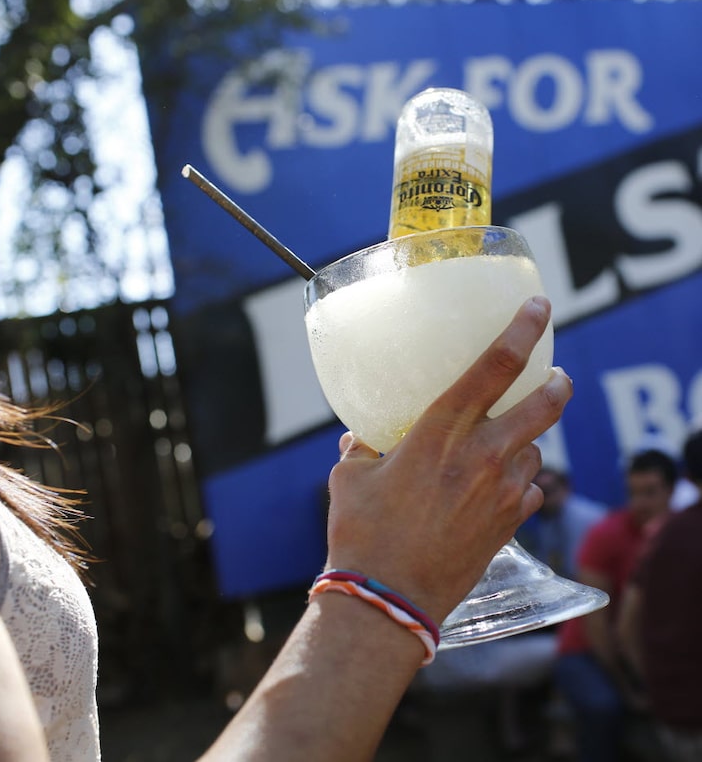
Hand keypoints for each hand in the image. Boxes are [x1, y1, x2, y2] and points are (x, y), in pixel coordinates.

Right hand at [324, 296, 571, 623]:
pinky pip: (528, 493)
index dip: (521, 331)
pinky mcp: (508, 526)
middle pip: (544, 406)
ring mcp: (501, 494)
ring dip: (525, 443)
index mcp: (440, 433)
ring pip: (534, 452)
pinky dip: (518, 484)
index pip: (494, 367)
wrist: (389, 599)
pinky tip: (499, 490)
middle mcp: (481, 456)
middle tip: (557, 376)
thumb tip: (360, 438)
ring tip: (505, 447)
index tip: (538, 308)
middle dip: (557, 384)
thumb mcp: (349, 478)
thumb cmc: (362, 533)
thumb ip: (361, 449)